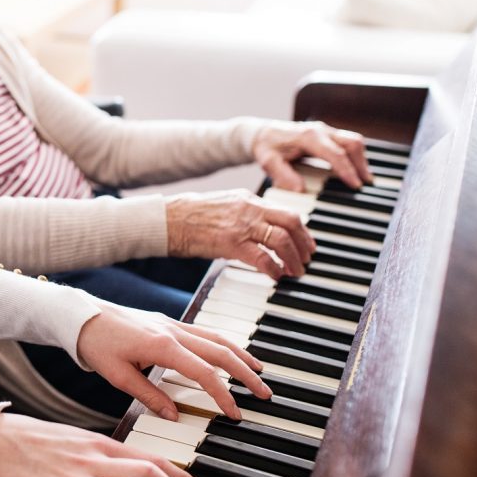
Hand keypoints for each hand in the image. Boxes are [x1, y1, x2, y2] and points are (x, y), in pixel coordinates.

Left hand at [76, 302, 272, 421]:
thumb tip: (175, 416)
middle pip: (221, 352)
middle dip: (246, 374)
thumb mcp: (118, 376)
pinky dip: (223, 343)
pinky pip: (204, 332)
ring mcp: (172, 324)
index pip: (204, 373)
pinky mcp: (167, 322)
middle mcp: (173, 331)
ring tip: (258, 371)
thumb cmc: (96, 343)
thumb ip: (150, 396)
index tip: (235, 413)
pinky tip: (230, 352)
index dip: (223, 395)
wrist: (80, 315)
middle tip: (264, 393)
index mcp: (163, 346)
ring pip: (217, 338)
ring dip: (240, 354)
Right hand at [166, 189, 314, 277]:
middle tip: (307, 259)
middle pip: (291, 223)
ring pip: (282, 240)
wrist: (169, 219)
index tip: (306, 244)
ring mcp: (241, 226)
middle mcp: (250, 209)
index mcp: (249, 200)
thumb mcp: (225, 206)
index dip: (302, 231)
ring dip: (293, 259)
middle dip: (304, 244)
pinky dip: (274, 269)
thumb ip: (246, 214)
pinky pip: (262, 257)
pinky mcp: (231, 243)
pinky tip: (276, 276)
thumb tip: (263, 229)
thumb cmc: (192, 216)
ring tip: (295, 272)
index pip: (286, 212)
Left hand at [251, 120, 372, 190]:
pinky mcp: (326, 134)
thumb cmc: (266, 147)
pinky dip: (354, 155)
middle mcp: (320, 130)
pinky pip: (346, 142)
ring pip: (352, 141)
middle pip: (351, 143)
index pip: (335, 153)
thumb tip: (300, 189)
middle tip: (365, 184)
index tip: (355, 185)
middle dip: (361, 163)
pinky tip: (355, 169)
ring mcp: (325, 130)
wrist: (262, 134)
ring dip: (360, 159)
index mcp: (308, 136)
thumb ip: (283, 175)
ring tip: (364, 179)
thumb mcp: (268, 162)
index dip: (347, 170)